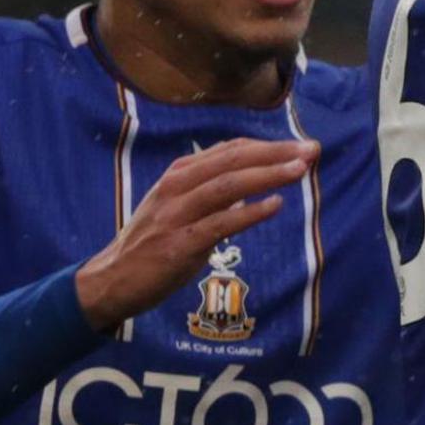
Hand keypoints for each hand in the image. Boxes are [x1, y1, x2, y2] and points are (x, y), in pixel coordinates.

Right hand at [75, 138, 316, 330]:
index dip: (268, 145)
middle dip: (276, 152)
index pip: (231, 150)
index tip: (301, 146)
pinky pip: (220, 223)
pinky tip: (275, 206)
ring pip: (229, 185)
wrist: (112, 279)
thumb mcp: (178, 208)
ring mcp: (178, 214)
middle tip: (311, 151)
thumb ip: (211, 194)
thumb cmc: (150, 245)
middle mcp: (178, 186)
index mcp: (180, 174)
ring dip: (267, 174)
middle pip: (234, 160)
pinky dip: (249, 213)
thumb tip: (251, 186)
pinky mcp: (180, 244)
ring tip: (299, 170)